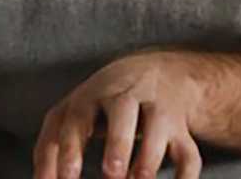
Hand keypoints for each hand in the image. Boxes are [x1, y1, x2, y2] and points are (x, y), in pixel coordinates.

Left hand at [33, 51, 201, 178]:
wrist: (160, 72)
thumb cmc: (103, 102)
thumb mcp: (74, 112)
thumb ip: (52, 146)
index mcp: (90, 95)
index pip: (76, 118)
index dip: (71, 148)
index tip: (68, 177)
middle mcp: (125, 97)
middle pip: (122, 113)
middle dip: (118, 145)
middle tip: (112, 174)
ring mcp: (156, 109)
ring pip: (158, 128)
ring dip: (148, 159)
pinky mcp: (180, 128)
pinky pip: (188, 152)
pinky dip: (185, 176)